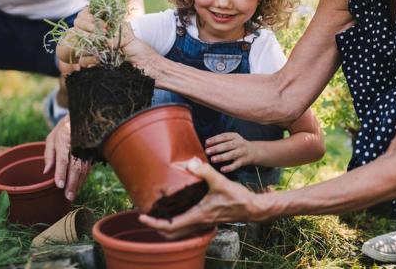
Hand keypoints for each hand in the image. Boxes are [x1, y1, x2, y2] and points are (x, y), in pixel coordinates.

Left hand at [43, 115, 90, 200]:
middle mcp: (78, 144)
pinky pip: (88, 168)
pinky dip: (83, 179)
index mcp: (65, 139)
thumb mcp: (52, 138)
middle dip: (72, 183)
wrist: (82, 118)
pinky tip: (78, 186)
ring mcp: (87, 148)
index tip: (59, 185)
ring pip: (84, 169)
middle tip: (68, 196)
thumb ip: (49, 154)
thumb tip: (46, 172)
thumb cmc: (63, 130)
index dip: (61, 173)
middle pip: (76, 166)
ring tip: (72, 195)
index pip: (63, 158)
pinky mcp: (92, 153)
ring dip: (78, 183)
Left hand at [139, 157, 259, 238]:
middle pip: (171, 233)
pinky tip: (176, 209)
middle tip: (146, 216)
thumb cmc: (238, 197)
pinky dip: (177, 222)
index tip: (142, 217)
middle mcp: (198, 222)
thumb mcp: (220, 182)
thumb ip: (205, 171)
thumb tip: (190, 162)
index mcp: (197, 216)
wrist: (252, 207)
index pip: (170, 226)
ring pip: (179, 231)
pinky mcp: (207, 219)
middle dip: (156, 227)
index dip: (154, 224)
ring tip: (157, 213)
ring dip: (166, 226)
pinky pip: (187, 226)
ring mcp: (202, 222)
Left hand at [204, 132, 255, 172]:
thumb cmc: (238, 145)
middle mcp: (239, 144)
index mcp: (235, 136)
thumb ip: (221, 140)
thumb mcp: (232, 139)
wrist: (254, 151)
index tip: (206, 143)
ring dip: (221, 157)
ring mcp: (242, 152)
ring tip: (212, 159)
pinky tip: (222, 169)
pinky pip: (236, 165)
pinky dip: (229, 167)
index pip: (224, 136)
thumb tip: (207, 144)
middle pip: (227, 145)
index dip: (215, 139)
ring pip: (231, 155)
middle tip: (207, 151)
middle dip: (217, 148)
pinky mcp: (243, 161)